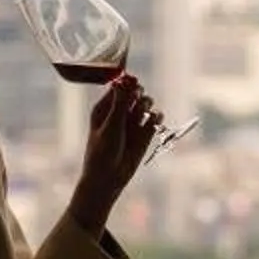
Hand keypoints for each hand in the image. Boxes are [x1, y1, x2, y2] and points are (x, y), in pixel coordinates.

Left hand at [70, 70, 162, 228]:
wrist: (109, 177)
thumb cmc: (103, 152)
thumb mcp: (111, 126)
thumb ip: (120, 103)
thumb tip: (125, 80)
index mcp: (104, 107)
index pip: (119, 85)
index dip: (128, 81)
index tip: (134, 82)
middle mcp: (119, 111)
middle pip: (135, 91)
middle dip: (139, 93)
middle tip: (139, 100)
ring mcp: (132, 122)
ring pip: (146, 103)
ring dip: (147, 105)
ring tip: (143, 114)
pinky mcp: (144, 133)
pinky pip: (155, 117)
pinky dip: (156, 117)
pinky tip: (153, 121)